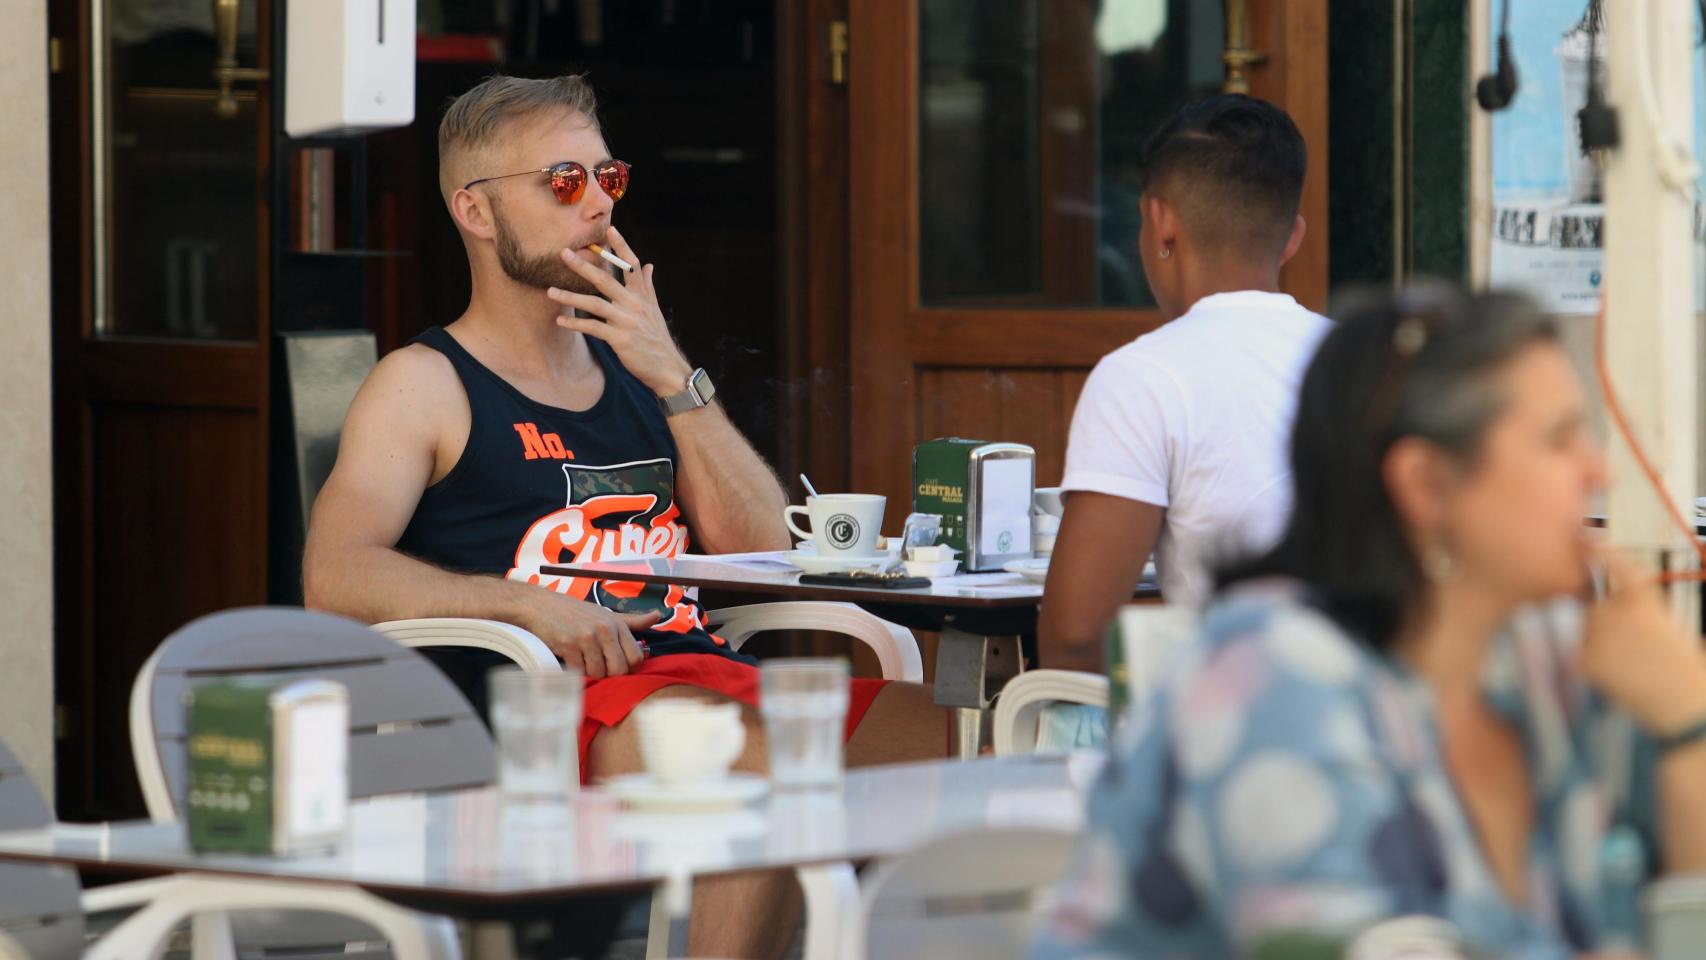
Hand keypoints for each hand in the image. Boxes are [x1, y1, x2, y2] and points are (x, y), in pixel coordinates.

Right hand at [520, 590, 660, 678]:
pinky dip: (575, 672)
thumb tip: (658, 615)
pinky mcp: (568, 645)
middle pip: (619, 669)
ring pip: (599, 673)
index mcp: (616, 624)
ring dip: (590, 674)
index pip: (636, 657)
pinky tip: (571, 662)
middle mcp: (604, 629)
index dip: (629, 668)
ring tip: (583, 662)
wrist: (540, 606)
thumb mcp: (606, 614)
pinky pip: (579, 672)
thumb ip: (632, 621)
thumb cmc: (575, 612)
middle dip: (610, 675)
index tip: (617, 667)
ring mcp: (586, 637)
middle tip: (599, 668)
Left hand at [546, 225, 694, 397]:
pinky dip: (575, 324)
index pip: (632, 265)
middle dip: (583, 265)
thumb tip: (649, 265)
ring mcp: (627, 321)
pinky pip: (593, 328)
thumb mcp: (655, 309)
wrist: (667, 367)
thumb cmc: (657, 338)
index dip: (621, 246)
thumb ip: (648, 286)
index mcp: (643, 295)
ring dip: (570, 296)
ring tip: (550, 291)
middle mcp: (635, 304)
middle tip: (563, 253)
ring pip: (594, 303)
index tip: (610, 229)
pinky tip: (560, 320)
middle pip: (606, 278)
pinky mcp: (620, 339)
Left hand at [1579, 546, 1705, 735]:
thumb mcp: (1670, 625)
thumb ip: (1640, 609)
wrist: (1685, 709)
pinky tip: (1622, 676)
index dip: (1602, 551)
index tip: (1586, 538)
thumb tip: (1610, 602)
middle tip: (1638, 646)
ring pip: (1590, 630)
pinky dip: (1596, 662)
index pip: (1621, 568)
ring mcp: (1597, 638)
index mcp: (1645, 604)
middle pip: (1598, 606)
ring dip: (1602, 640)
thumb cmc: (1685, 667)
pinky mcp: (1585, 660)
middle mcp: (1617, 615)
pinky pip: (1584, 653)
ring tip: (1635, 664)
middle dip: (1609, 619)